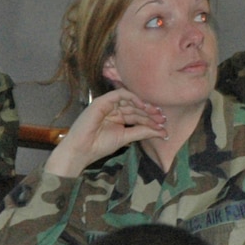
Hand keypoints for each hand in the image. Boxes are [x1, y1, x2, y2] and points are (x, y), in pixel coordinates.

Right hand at [46, 90, 166, 177]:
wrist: (81, 150)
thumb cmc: (99, 145)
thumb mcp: (126, 138)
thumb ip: (142, 132)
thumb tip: (163, 132)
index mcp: (117, 118)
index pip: (137, 115)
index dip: (150, 119)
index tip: (163, 126)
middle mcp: (113, 110)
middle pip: (135, 108)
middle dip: (150, 113)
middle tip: (162, 119)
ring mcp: (107, 105)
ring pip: (130, 101)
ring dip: (143, 106)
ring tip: (155, 114)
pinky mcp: (102, 101)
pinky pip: (119, 94)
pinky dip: (132, 97)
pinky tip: (142, 105)